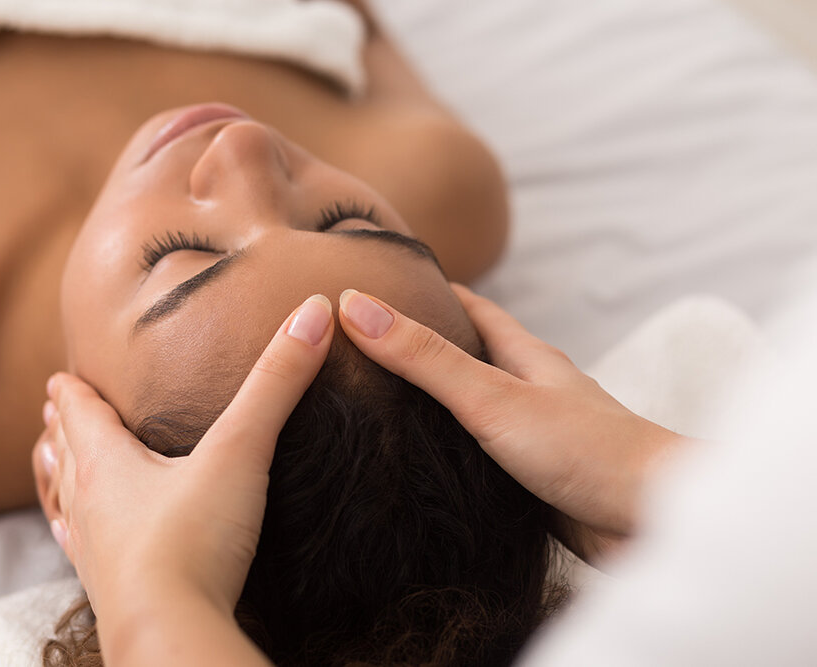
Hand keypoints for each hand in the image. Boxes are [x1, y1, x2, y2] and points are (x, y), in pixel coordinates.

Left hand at [32, 294, 332, 630]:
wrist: (171, 630)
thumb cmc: (194, 540)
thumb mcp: (239, 451)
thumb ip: (275, 384)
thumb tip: (314, 312)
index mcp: (108, 462)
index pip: (81, 413)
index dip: (73, 392)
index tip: (60, 376)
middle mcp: (89, 502)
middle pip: (67, 454)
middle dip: (63, 428)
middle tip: (52, 409)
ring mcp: (93, 549)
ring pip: (68, 501)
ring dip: (60, 476)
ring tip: (49, 462)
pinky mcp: (108, 588)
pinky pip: (82, 549)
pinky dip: (76, 531)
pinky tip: (73, 536)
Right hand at [337, 285, 685, 562]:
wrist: (652, 521)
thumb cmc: (585, 451)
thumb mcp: (491, 397)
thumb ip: (425, 358)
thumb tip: (355, 307)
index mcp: (526, 356)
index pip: (474, 309)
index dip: (432, 292)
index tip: (389, 281)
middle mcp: (532, 389)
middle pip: (474, 357)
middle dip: (428, 348)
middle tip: (373, 345)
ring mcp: (536, 434)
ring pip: (478, 409)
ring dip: (439, 403)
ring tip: (386, 403)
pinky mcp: (536, 479)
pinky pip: (485, 455)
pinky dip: (455, 451)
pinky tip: (429, 464)